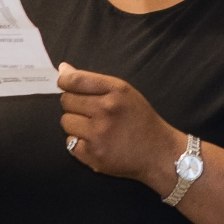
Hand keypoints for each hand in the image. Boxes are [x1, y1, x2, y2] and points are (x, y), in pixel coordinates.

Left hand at [56, 65, 184, 189]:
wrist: (160, 153)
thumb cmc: (141, 120)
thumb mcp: (126, 94)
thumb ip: (94, 82)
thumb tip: (63, 69)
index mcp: (117, 92)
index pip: (76, 80)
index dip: (65, 81)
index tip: (65, 84)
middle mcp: (106, 110)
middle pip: (66, 101)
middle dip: (75, 105)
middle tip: (91, 112)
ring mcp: (98, 134)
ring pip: (66, 122)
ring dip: (76, 124)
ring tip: (95, 128)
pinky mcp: (93, 154)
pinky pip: (70, 143)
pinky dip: (80, 143)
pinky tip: (96, 143)